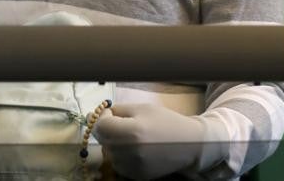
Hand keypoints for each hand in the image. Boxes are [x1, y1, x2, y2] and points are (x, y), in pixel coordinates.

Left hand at [93, 103, 215, 178]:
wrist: (189, 144)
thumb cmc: (166, 122)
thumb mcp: (142, 108)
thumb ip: (117, 110)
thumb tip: (94, 114)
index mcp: (131, 131)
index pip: (99, 126)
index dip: (102, 117)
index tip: (111, 113)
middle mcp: (129, 152)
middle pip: (103, 140)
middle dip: (108, 129)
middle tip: (124, 123)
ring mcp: (132, 167)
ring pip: (109, 152)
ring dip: (114, 143)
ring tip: (133, 136)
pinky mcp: (136, 176)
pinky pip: (118, 163)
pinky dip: (122, 155)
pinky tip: (137, 148)